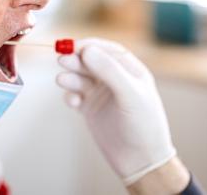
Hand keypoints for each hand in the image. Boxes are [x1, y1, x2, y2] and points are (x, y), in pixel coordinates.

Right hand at [56, 38, 176, 184]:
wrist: (141, 160)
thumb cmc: (144, 125)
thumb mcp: (130, 94)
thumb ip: (109, 71)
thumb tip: (87, 50)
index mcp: (130, 70)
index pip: (107, 50)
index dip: (90, 46)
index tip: (73, 46)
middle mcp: (115, 79)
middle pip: (90, 62)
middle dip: (76, 60)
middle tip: (62, 60)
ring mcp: (102, 94)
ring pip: (80, 78)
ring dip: (70, 77)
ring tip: (62, 80)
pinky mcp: (90, 109)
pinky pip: (75, 96)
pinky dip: (70, 96)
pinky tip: (73, 102)